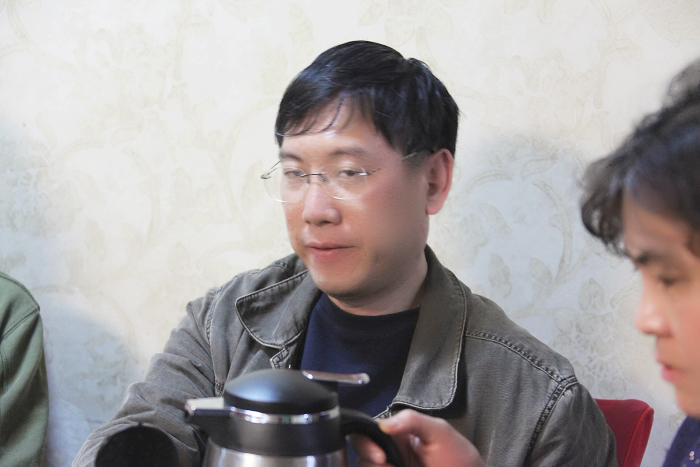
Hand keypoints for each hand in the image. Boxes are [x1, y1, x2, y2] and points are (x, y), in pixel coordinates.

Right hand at [352, 409, 484, 466]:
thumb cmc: (460, 460)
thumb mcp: (441, 433)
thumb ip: (413, 421)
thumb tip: (385, 423)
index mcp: (398, 434)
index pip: (369, 431)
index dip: (365, 442)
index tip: (379, 455)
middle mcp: (390, 453)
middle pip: (361, 452)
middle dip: (367, 458)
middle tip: (385, 463)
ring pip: (364, 466)